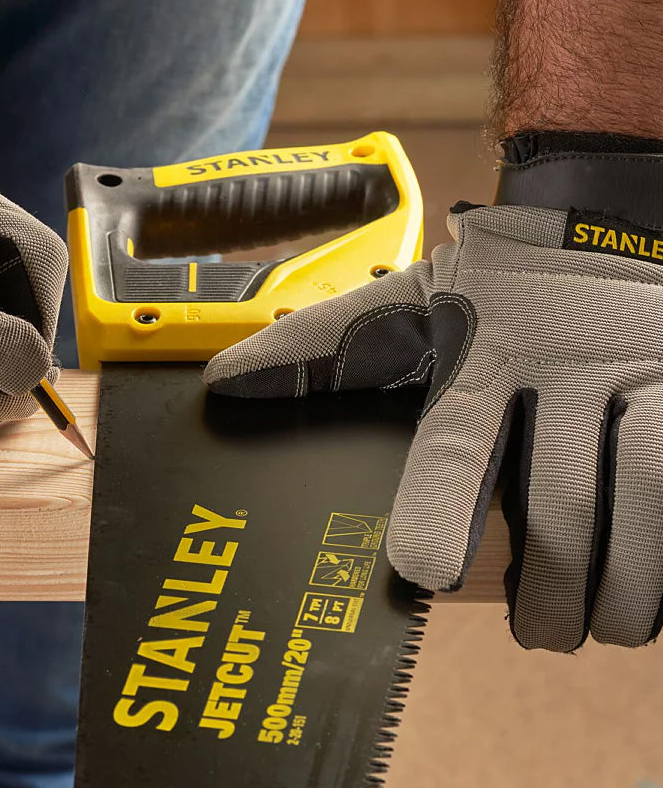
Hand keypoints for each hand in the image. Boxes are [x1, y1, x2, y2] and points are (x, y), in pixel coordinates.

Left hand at [205, 203, 662, 651]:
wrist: (611, 217)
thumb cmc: (500, 279)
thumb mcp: (409, 301)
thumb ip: (322, 347)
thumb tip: (226, 383)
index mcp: (486, 341)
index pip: (457, 444)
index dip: (439, 517)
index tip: (424, 575)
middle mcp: (571, 357)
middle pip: (562, 504)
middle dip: (548, 589)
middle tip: (533, 628)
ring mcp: (648, 372)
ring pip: (642, 508)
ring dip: (617, 589)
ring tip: (587, 623)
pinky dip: (662, 558)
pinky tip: (643, 586)